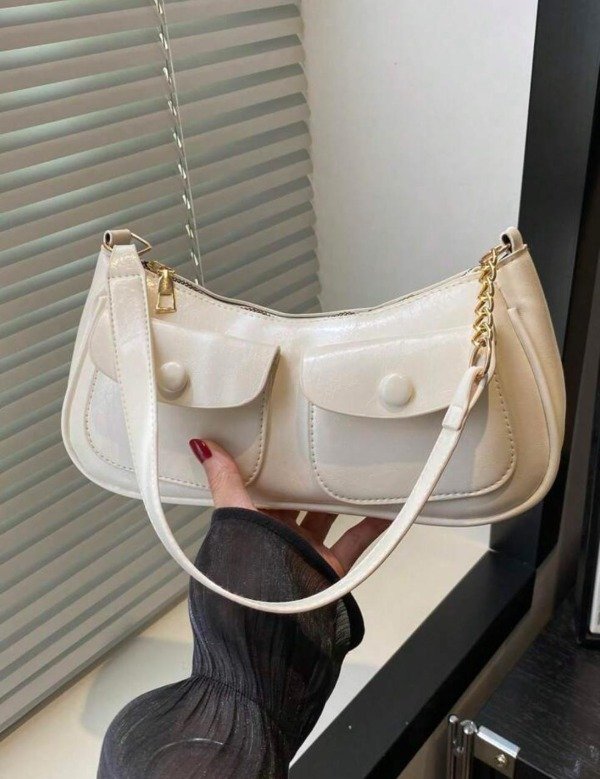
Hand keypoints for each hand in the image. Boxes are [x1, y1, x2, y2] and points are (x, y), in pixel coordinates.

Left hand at [189, 439, 387, 577]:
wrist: (273, 629)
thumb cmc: (247, 575)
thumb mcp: (234, 517)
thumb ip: (224, 482)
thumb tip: (203, 447)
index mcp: (251, 527)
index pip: (261, 491)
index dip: (269, 468)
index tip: (280, 441)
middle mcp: (278, 539)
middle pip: (295, 501)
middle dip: (306, 478)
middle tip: (320, 446)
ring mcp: (305, 553)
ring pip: (325, 517)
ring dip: (338, 497)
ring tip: (353, 468)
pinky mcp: (329, 569)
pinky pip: (355, 542)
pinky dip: (370, 526)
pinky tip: (383, 508)